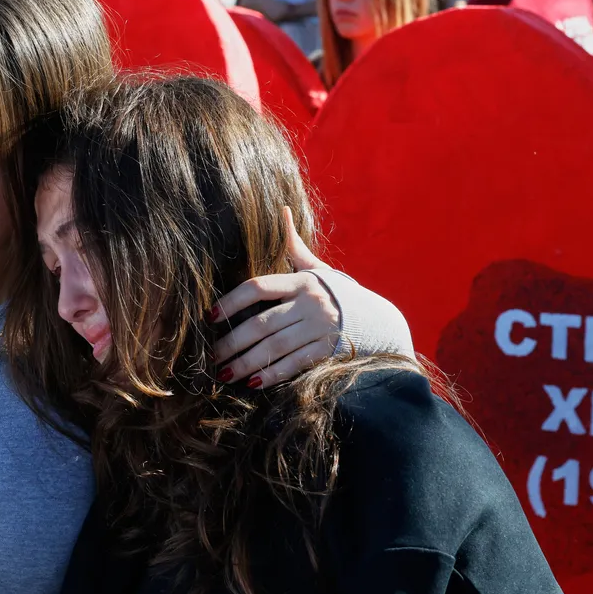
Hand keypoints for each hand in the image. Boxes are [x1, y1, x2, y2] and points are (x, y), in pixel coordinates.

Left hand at [211, 207, 341, 387]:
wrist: (382, 323)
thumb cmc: (341, 295)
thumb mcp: (319, 270)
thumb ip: (295, 248)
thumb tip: (281, 210)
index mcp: (302, 281)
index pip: (258, 287)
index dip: (231, 302)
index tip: (210, 316)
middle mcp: (310, 303)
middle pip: (261, 323)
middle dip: (232, 341)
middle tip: (211, 354)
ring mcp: (320, 328)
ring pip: (273, 347)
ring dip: (245, 362)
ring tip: (223, 372)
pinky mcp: (329, 351)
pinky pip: (293, 364)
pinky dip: (271, 374)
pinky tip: (252, 383)